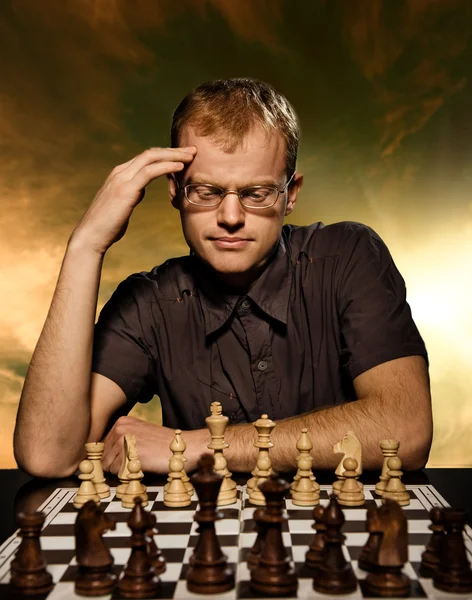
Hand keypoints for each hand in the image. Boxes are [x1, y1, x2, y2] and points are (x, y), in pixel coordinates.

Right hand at [69, 146, 196, 255]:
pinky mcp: (126, 189)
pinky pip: (149, 172)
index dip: (166, 155)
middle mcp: (120, 172)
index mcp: (120, 174)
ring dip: (174, 155)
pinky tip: (180, 167)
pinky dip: (166, 167)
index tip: (183, 157)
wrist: (91, 236)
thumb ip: (131, 194)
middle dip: (173, 151)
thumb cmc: (107, 225)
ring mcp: (122, 178)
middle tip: (192, 150)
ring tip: (191, 156)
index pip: (146, 158)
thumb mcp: (122, 204)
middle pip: (151, 153)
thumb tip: (140, 192)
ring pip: (151, 158)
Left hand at [101, 416, 175, 473]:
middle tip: (136, 461)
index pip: (102, 446)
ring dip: (122, 470)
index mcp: (122, 421)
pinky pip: (117, 473)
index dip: (113, 456)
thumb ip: (121, 440)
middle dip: (116, 464)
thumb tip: (101, 457)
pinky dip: (127, 475)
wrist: (184, 447)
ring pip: (109, 466)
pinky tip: (141, 467)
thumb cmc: (162, 444)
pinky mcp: (129, 454)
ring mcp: (124, 441)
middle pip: (103, 456)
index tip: (127, 458)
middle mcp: (120, 428)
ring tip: (139, 462)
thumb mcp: (139, 434)